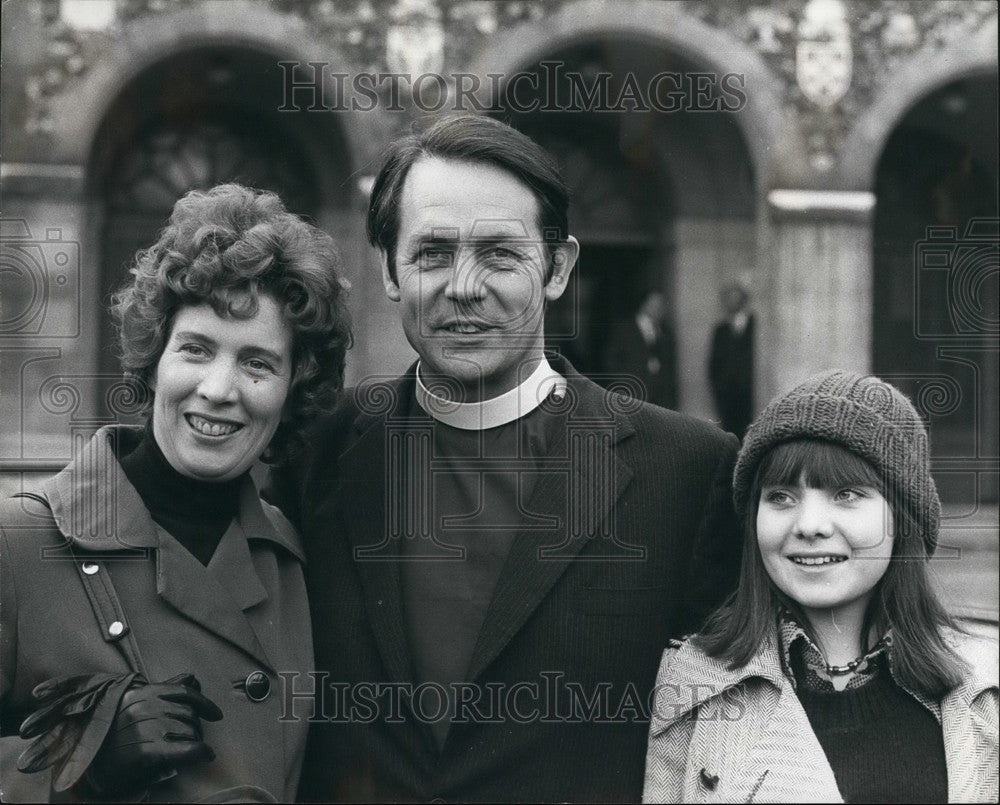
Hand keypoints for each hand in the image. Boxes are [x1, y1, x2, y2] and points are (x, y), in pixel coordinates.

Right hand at [87, 673, 222, 795]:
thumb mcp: (134, 706)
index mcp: (140, 693)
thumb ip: (164, 690)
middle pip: (188, 713)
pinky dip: (201, 752)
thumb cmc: (110, 737)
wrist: (84, 767)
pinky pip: (187, 748)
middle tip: (193, 739)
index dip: (204, 703)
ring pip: (189, 730)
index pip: (184, 691)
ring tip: (188, 750)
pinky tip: (205, 755)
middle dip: (195, 728)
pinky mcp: (147, 751)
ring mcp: (145, 728)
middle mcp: (144, 706)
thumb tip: (192, 678)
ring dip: (194, 741)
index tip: (215, 714)